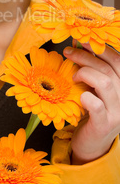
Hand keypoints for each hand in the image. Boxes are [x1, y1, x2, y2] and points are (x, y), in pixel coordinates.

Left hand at [64, 40, 119, 164]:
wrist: (94, 142)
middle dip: (86, 56)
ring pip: (105, 83)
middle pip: (109, 68)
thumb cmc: (94, 109)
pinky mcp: (105, 124)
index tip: (82, 40)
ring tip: (74, 76)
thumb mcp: (97, 87)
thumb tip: (79, 45)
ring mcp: (118, 112)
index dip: (100, 48)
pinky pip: (97, 105)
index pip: (119, 60)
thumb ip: (94, 69)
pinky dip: (86, 97)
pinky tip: (80, 95)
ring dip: (85, 73)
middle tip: (68, 52)